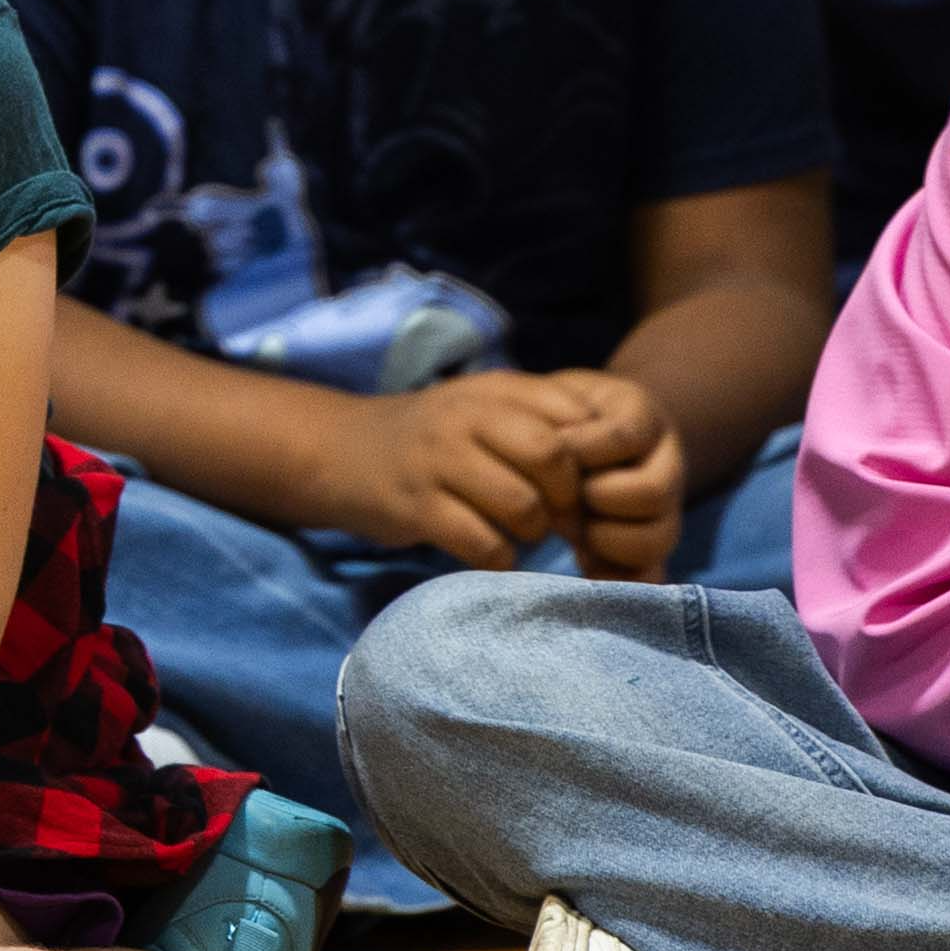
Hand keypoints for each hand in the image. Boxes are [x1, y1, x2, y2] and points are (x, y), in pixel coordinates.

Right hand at [319, 372, 598, 569]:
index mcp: (494, 390)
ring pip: (522, 507)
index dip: (591, 462)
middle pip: (553, 461)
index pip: (574, 419)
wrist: (341, 451)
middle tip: (557, 519)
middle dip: (566, 501)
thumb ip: (540, 421)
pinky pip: (483, 544)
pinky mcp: (415, 508)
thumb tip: (608, 466)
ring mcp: (438, 462)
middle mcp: (467, 417)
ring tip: (518, 532)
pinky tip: (489, 553)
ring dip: (532, 533)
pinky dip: (498, 559)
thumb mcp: (483, 408)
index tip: (582, 487)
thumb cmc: (433, 438)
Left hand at [538, 372, 690, 579]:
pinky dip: (618, 580)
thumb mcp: (559, 402)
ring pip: (656, 540)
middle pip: (653, 494)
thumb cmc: (557, 419)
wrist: (572, 442)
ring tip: (573, 530)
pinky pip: (650, 577)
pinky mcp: (652, 553)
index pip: (624, 438)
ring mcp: (665, 513)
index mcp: (644, 422)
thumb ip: (565, 425)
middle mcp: (667, 468)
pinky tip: (587, 569)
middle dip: (596, 499)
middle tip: (561, 500)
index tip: (553, 452)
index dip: (581, 450)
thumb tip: (560, 453)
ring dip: (604, 539)